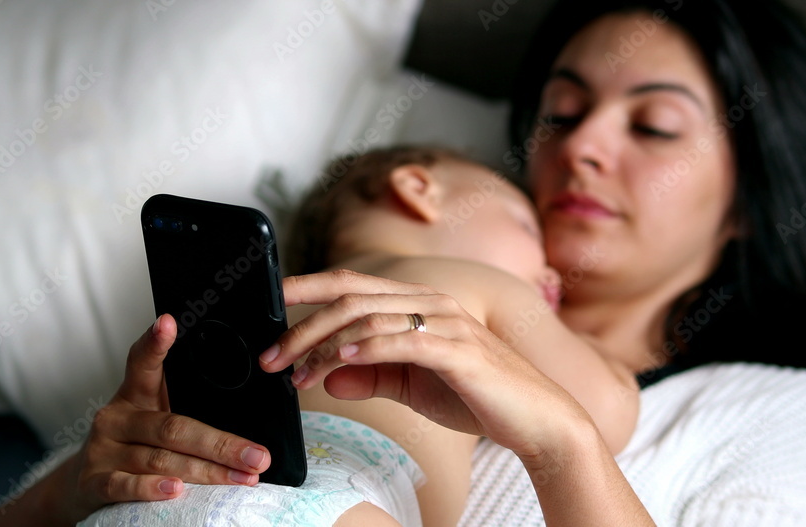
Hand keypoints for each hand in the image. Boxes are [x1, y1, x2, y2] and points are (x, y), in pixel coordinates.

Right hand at [59, 314, 271, 521]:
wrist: (81, 485)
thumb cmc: (133, 445)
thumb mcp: (154, 417)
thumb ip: (187, 409)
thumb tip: (249, 420)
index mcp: (136, 393)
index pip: (144, 363)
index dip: (156, 343)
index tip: (169, 322)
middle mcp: (117, 417)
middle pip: (173, 426)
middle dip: (221, 443)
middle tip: (257, 455)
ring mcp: (104, 449)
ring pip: (160, 458)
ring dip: (206, 471)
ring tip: (241, 477)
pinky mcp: (93, 481)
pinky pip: (126, 485)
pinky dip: (152, 488)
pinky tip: (176, 489)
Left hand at [260, 269, 593, 457]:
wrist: (537, 419)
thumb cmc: (477, 397)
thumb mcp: (412, 385)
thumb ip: (371, 376)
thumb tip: (325, 377)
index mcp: (419, 303)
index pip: (352, 284)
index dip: (307, 288)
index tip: (269, 303)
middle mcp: (432, 302)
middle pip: (351, 297)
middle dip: (302, 325)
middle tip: (270, 357)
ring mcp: (447, 322)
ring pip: (369, 317)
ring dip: (323, 346)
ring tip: (295, 373)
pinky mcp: (459, 349)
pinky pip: (403, 340)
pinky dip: (366, 348)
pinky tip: (340, 362)